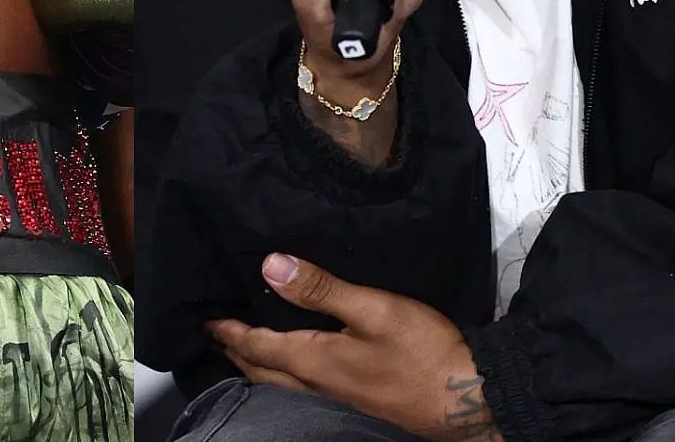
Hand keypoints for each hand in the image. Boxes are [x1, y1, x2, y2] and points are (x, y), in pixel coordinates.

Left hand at [208, 254, 500, 440]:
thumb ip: (322, 289)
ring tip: (244, 353)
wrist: (468, 400)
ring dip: (257, 369)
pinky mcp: (356, 406)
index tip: (206, 321)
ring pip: (281, 388)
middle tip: (216, 337)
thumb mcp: (374, 310)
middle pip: (262, 373)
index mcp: (314, 362)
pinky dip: (283, 379)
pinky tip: (293, 372)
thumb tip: (270, 267)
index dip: (229, 332)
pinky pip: (302, 393)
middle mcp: (317, 388)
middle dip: (235, 354)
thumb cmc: (422, 352)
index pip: (257, 347)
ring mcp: (337, 401)